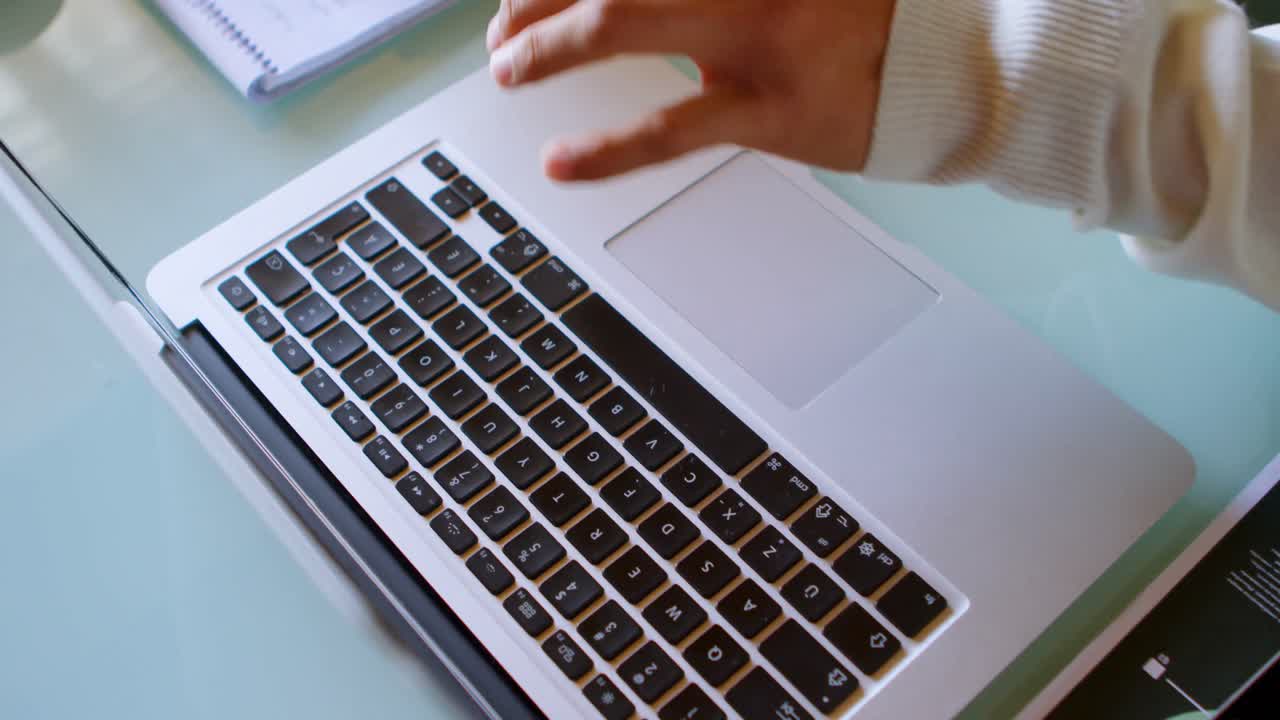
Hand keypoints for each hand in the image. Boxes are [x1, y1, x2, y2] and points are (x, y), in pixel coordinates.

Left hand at [486, 0, 896, 181]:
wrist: (949, 65)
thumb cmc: (855, 17)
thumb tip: (606, 6)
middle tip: (504, 32)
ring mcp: (760, 33)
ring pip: (624, 21)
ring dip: (549, 48)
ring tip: (508, 71)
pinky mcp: (773, 109)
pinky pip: (674, 128)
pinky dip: (607, 147)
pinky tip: (562, 160)